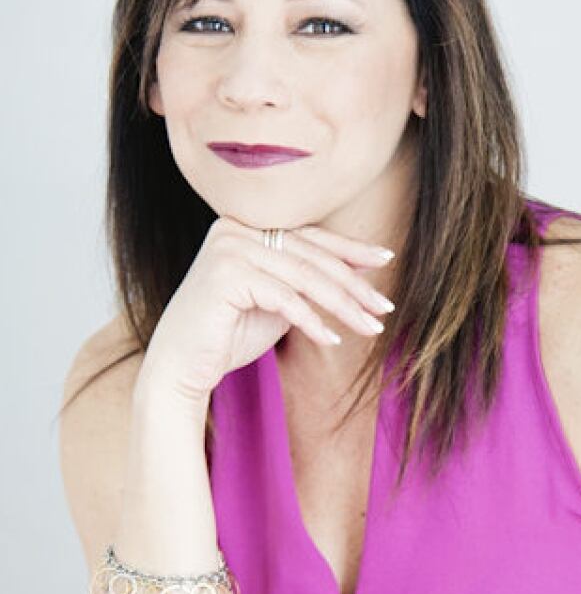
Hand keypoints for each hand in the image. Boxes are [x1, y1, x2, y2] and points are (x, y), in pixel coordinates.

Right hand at [138, 218, 395, 406]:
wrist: (181, 367)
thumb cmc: (229, 335)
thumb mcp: (279, 301)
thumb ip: (308, 280)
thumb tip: (361, 268)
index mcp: (246, 225)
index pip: (309, 236)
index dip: (350, 249)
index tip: (385, 258)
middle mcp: (234, 228)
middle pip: (311, 255)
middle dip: (354, 284)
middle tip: (385, 307)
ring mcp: (228, 247)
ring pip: (304, 276)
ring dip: (343, 305)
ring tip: (371, 327)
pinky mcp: (225, 274)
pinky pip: (284, 298)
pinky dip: (312, 321)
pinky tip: (333, 340)